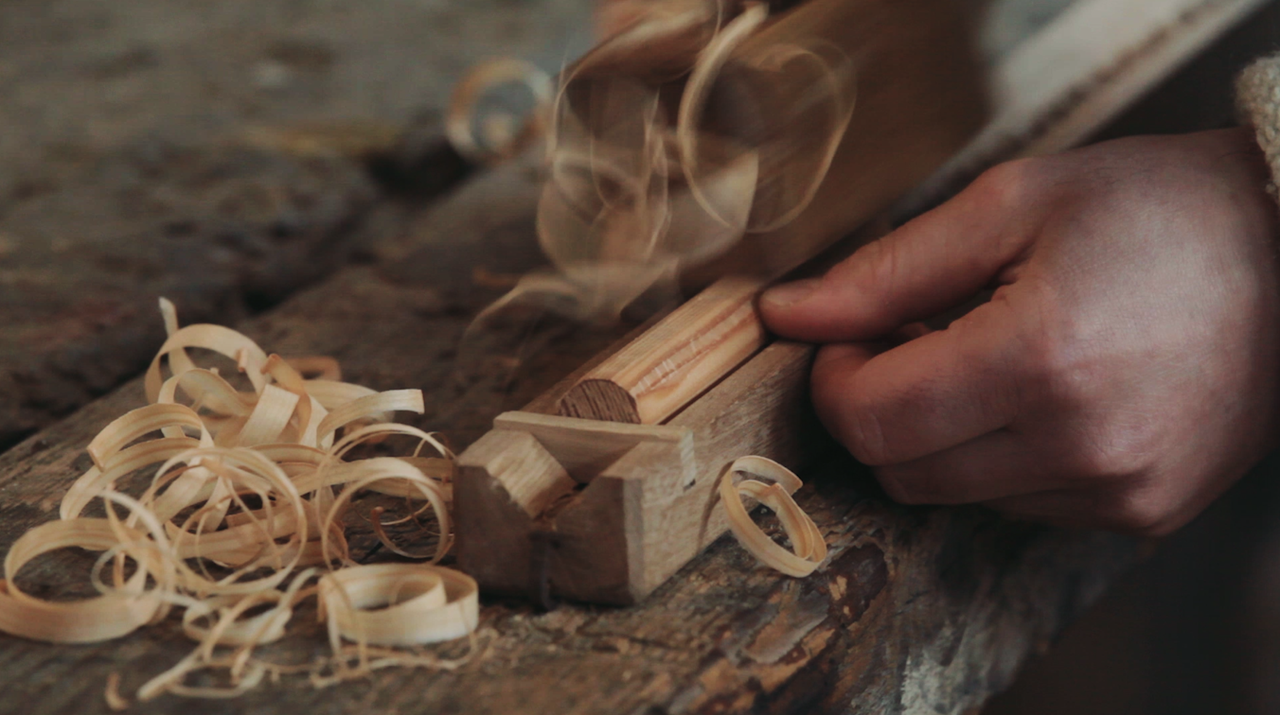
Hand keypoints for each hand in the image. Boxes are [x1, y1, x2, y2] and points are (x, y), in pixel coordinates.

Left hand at [760, 128, 1279, 534]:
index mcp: (1041, 359)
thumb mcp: (1010, 205)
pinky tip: (1040, 395)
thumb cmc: (1156, 208)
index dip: (833, 381)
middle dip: (877, 408)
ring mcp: (1119, 493)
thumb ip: (883, 271)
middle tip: (907, 341)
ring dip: (939, 435)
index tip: (845, 339)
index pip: (870, 420)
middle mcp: (1083, 447)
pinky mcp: (1145, 515)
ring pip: (955, 495)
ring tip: (986, 358)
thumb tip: (785, 315)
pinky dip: (1001, 458)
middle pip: (902, 471)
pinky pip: (1021, 506)